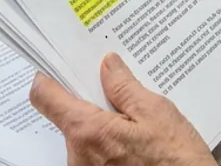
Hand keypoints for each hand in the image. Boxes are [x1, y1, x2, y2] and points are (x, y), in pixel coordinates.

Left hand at [30, 53, 214, 165]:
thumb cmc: (176, 160)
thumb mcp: (155, 112)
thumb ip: (124, 86)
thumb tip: (107, 65)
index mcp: (87, 132)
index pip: (45, 97)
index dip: (49, 76)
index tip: (60, 64)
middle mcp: (77, 156)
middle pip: (66, 115)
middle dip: (89, 100)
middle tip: (115, 88)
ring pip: (82, 135)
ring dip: (101, 123)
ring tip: (134, 119)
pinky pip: (92, 152)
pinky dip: (108, 141)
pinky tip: (134, 140)